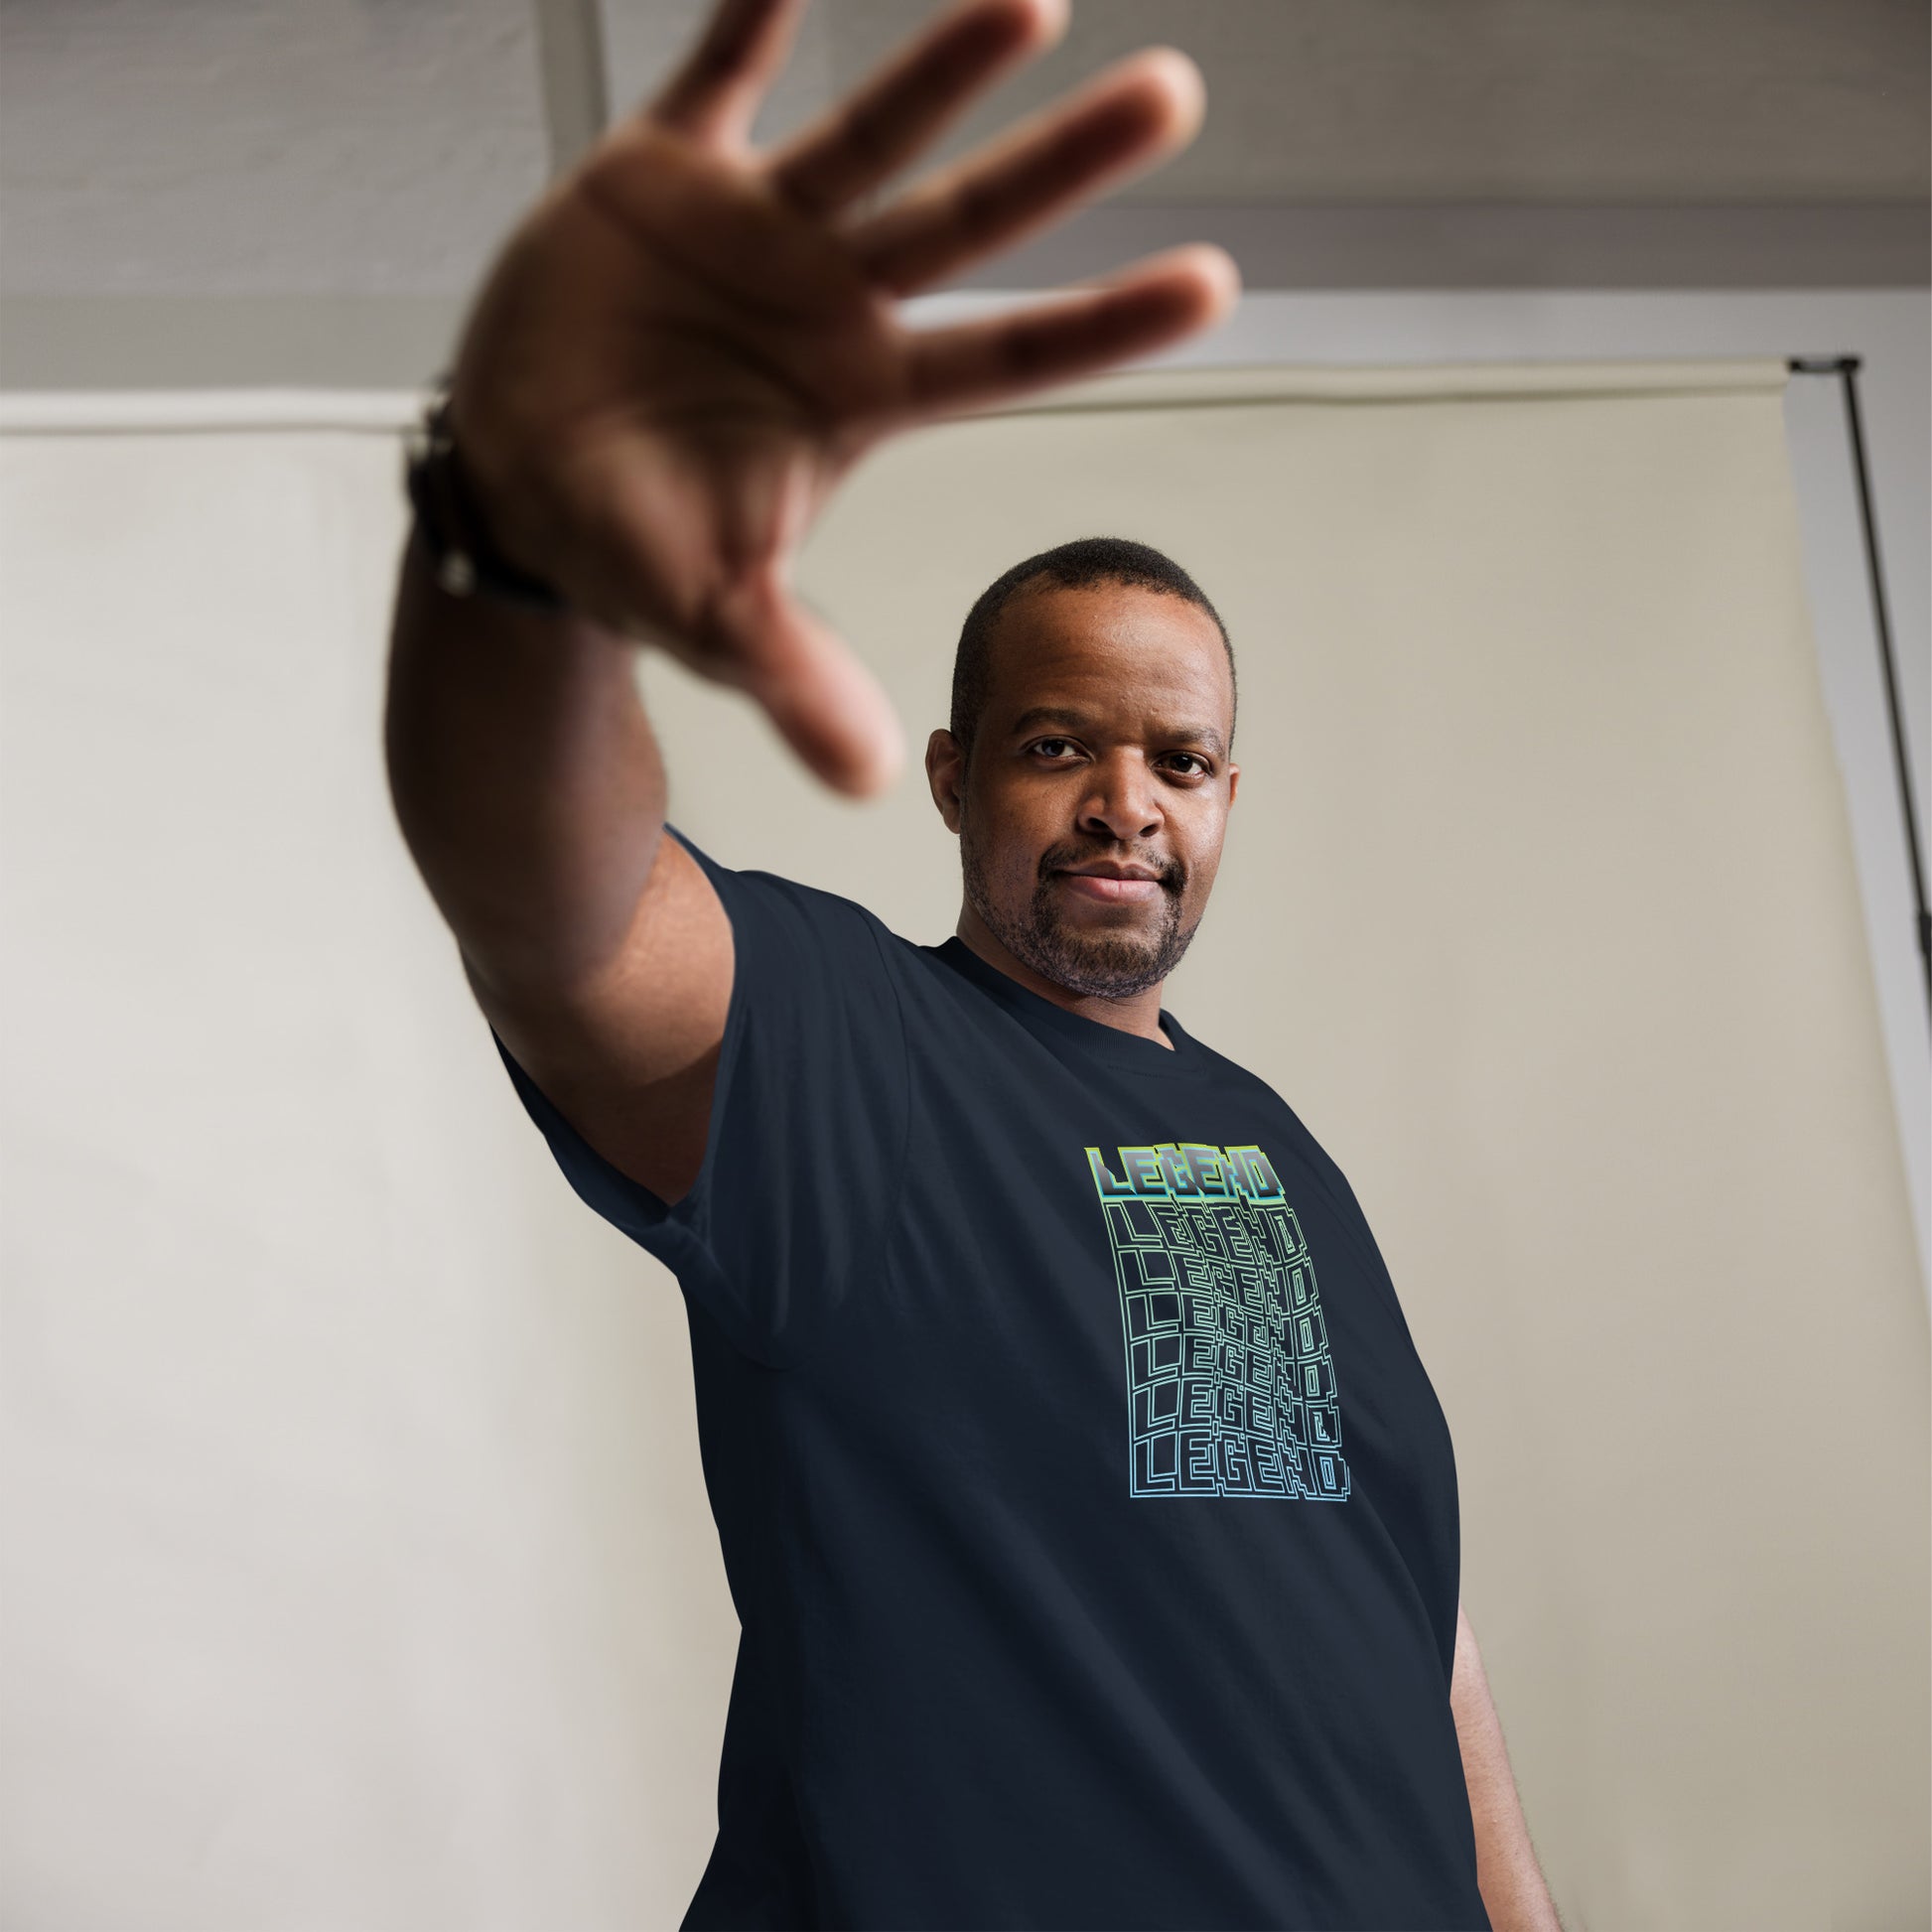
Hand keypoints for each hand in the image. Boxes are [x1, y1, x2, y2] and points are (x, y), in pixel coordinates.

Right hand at [446, 0, 1237, 795]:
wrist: (519, 482)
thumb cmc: (632, 546)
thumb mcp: (713, 619)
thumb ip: (795, 678)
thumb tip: (870, 780)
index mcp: (860, 397)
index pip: (1007, 359)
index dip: (1104, 325)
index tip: (1215, 285)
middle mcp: (829, 302)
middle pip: (967, 225)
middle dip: (1063, 164)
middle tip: (1175, 98)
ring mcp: (753, 232)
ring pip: (868, 134)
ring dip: (944, 68)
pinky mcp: (659, 176)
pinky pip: (714, 76)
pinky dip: (752, 16)